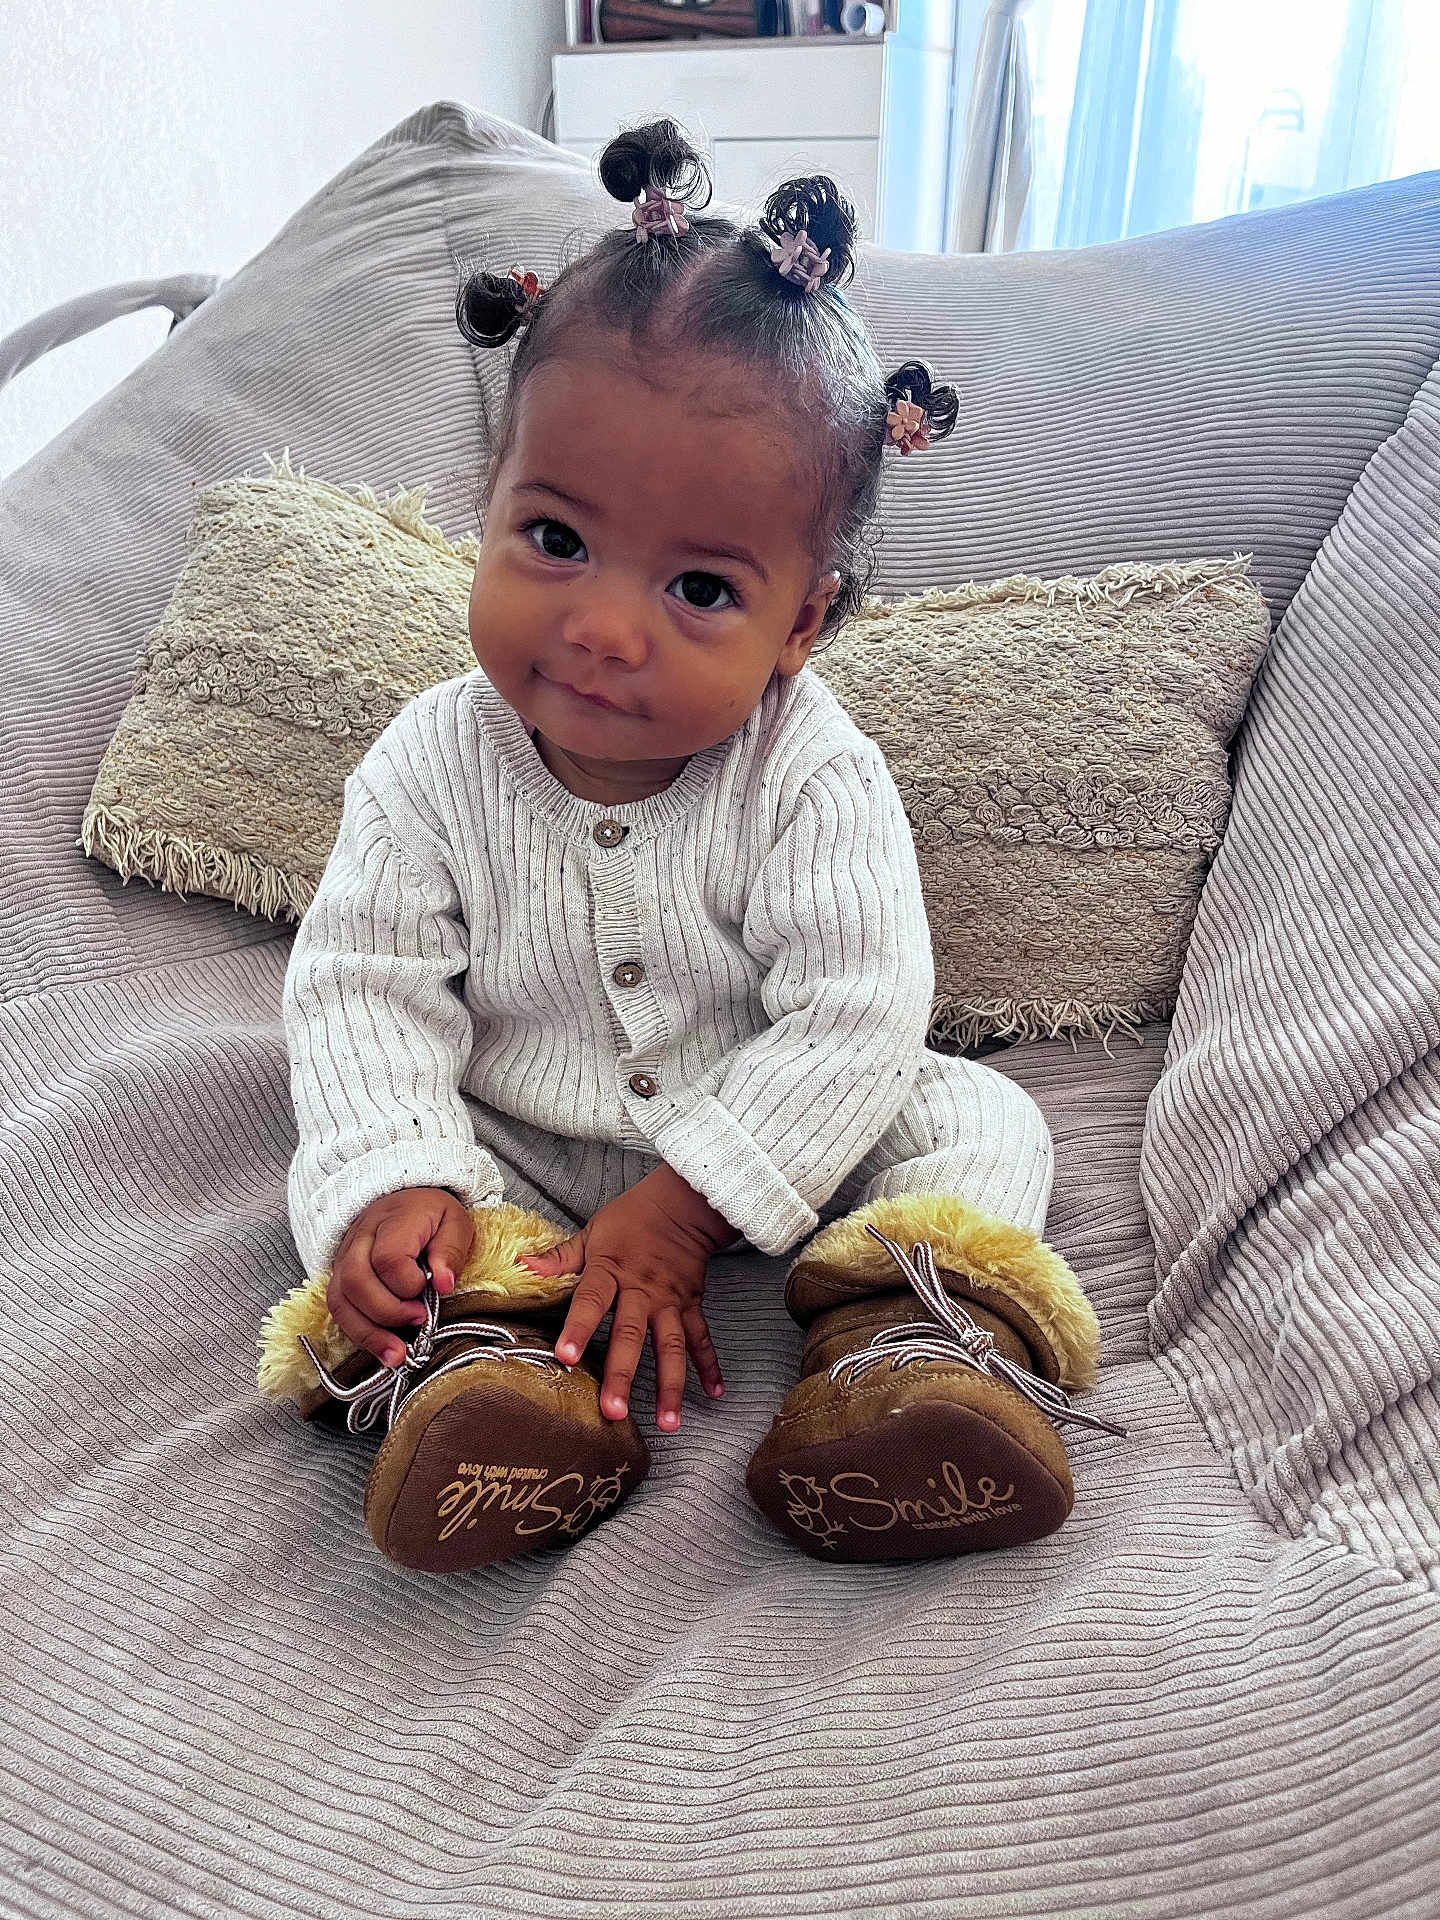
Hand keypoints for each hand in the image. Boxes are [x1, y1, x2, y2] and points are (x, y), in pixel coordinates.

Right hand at [327, 1187, 473, 1369]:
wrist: (404, 1200)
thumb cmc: (431, 1215)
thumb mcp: (455, 1222)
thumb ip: (450, 1251)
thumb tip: (443, 1284)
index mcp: (393, 1220)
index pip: (387, 1258)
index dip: (408, 1284)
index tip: (429, 1290)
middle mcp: (360, 1238)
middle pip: (355, 1281)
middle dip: (388, 1312)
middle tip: (418, 1321)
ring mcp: (345, 1258)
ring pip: (340, 1300)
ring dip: (368, 1333)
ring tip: (396, 1355)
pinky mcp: (340, 1277)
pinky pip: (338, 1309)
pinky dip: (359, 1334)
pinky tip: (381, 1348)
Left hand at [517, 1165, 734, 1431]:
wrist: (682, 1205)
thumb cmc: (631, 1219)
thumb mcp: (592, 1232)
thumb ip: (560, 1257)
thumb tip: (522, 1266)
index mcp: (611, 1271)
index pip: (591, 1301)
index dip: (578, 1328)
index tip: (565, 1357)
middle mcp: (642, 1291)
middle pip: (631, 1336)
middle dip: (623, 1374)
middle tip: (614, 1412)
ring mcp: (670, 1301)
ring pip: (671, 1347)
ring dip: (671, 1386)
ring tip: (669, 1422)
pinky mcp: (691, 1305)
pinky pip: (701, 1338)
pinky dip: (710, 1365)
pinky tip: (714, 1393)